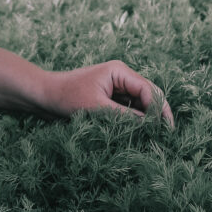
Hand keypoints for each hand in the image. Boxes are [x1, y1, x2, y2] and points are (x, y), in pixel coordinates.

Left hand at [39, 60, 173, 126]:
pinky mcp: (109, 100)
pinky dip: (133, 122)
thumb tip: (149, 125)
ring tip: (153, 139)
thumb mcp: (97, 107)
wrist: (45, 96)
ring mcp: (115, 89)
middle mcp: (121, 78)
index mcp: (120, 72)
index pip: (148, 90)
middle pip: (148, 95)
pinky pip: (128, 111)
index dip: (160, 110)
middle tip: (166, 137)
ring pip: (139, 105)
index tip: (166, 130)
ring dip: (145, 120)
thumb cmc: (67, 96)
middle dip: (157, 114)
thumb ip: (125, 116)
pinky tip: (137, 136)